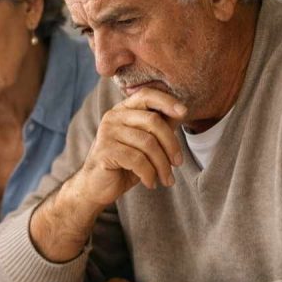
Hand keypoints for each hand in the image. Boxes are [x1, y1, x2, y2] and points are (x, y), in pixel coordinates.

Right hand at [75, 88, 187, 207]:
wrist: (97, 186)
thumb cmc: (124, 164)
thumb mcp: (144, 143)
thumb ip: (158, 127)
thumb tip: (181, 113)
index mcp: (123, 110)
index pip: (146, 95)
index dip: (167, 101)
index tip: (184, 113)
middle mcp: (113, 117)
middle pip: (153, 121)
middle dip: (171, 144)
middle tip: (178, 163)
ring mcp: (107, 133)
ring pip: (148, 143)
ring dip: (162, 165)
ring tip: (166, 179)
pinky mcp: (105, 151)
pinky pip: (137, 160)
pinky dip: (149, 174)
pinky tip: (150, 183)